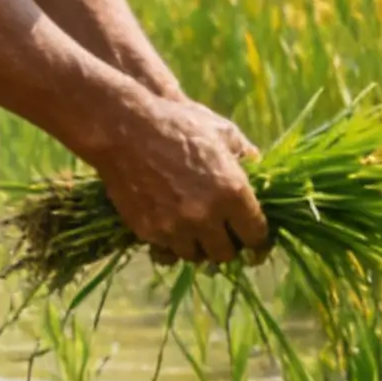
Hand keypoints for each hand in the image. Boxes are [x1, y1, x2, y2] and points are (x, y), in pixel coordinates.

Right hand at [86, 96, 269, 266]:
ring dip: (198, 246)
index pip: (256, 235)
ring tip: (194, 231)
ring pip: (195, 257)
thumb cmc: (177, 123)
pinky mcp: (148, 231)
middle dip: (227, 245)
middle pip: (226, 254)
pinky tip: (171, 230)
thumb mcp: (220, 130)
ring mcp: (175, 226)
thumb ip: (243, 151)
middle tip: (221, 234)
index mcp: (233, 191)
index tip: (253, 240)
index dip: (258, 240)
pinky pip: (166, 253)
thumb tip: (256, 163)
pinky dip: (171, 245)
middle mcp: (207, 215)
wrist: (124, 128)